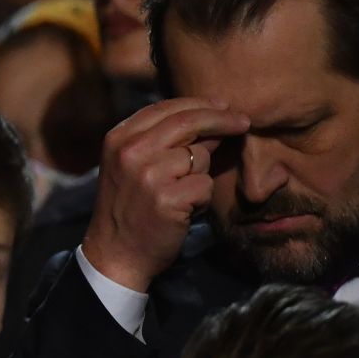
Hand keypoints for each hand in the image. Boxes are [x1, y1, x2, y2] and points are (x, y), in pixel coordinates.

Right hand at [81, 98, 249, 291]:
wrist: (115, 253)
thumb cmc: (130, 207)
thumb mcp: (133, 164)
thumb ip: (162, 140)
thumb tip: (211, 118)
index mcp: (119, 137)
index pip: (166, 107)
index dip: (200, 104)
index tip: (224, 107)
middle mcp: (130, 151)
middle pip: (188, 121)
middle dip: (222, 120)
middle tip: (244, 123)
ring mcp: (147, 174)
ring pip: (200, 156)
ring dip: (201, 175)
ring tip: (182, 194)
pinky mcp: (166, 199)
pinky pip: (204, 185)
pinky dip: (202, 199)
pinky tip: (185, 210)